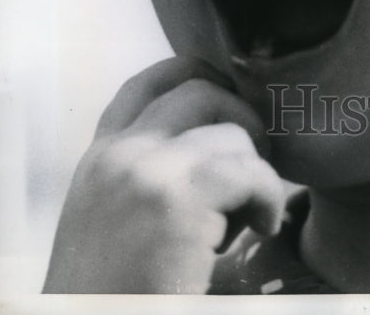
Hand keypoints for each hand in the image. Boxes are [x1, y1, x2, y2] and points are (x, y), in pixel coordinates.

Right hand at [43, 57, 284, 293]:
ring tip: (249, 213)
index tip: (230, 96)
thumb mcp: (111, 217)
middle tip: (252, 165)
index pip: (150, 82)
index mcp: (100, 156)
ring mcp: (147, 172)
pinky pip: (251, 174)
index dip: (197, 75)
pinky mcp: (178, 202)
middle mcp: (119, 154)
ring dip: (255, 170)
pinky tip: (263, 226)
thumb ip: (147, 172)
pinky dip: (269, 198)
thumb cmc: (111, 294)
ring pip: (232, 133)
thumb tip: (215, 138)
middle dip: (241, 118)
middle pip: (200, 91)